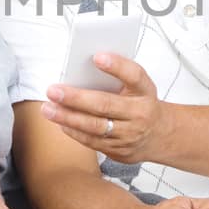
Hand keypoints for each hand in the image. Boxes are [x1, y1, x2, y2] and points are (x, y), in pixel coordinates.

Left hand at [42, 54, 166, 162]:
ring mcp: (130, 135)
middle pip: (105, 104)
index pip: (134, 75)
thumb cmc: (141, 103)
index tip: (97, 57)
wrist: (159, 135)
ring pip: (95, 127)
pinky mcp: (120, 151)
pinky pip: (92, 141)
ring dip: (68, 118)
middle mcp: (140, 113)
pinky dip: (74, 131)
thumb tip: (84, 66)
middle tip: (53, 91)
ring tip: (48, 109)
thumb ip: (118, 75)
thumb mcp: (138, 86)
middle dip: (76, 98)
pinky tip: (61, 122)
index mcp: (145, 91)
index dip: (117, 66)